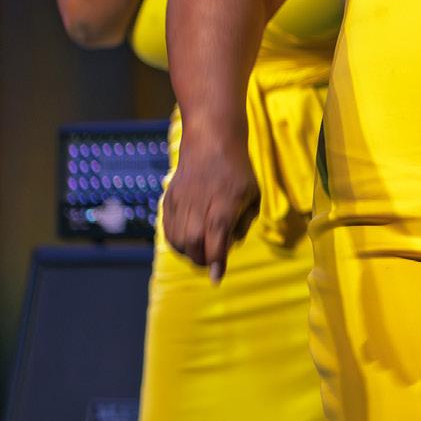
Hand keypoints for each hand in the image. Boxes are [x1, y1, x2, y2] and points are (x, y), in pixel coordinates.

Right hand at [159, 129, 257, 282]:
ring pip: (177, 240)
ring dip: (188, 252)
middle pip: (193, 244)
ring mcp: (181, 202)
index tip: (217, 278)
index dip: (216, 262)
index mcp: (225, 204)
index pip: (216, 240)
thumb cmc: (238, 170)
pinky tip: (187, 239)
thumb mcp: (252, 195)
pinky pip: (168, 229)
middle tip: (212, 262)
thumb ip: (242, 223)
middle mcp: (200, 204)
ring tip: (200, 249)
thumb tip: (228, 246)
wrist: (211, 142)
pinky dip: (176, 241)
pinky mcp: (169, 200)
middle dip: (202, 260)